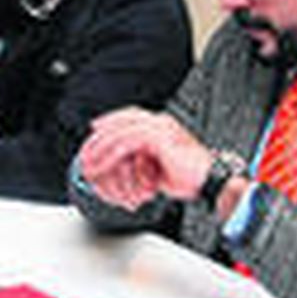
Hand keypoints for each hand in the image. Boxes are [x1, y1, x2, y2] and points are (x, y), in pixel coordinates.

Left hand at [77, 107, 213, 208]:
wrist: (210, 182)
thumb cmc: (190, 177)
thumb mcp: (160, 165)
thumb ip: (143, 158)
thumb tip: (124, 164)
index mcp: (163, 124)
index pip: (131, 115)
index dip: (111, 120)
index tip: (95, 127)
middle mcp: (161, 122)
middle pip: (122, 120)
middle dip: (101, 135)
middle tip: (86, 150)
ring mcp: (161, 128)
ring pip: (121, 131)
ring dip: (101, 147)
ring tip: (89, 162)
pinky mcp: (159, 139)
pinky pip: (127, 142)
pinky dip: (111, 153)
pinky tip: (102, 163)